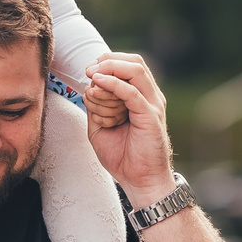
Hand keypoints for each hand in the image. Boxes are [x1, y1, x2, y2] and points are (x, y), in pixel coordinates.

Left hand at [84, 53, 177, 202]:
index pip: (129, 64)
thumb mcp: (100, 126)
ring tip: (92, 82)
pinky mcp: (150, 116)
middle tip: (88, 71)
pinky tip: (98, 83)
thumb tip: (88, 87)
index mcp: (140, 97)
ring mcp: (152, 105)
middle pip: (134, 62)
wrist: (139, 180)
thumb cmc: (122, 156)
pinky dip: (113, 84)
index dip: (108, 61)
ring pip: (133, 72)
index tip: (88, 71)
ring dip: (108, 72)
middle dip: (108, 61)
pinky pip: (132, 92)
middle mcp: (149, 97)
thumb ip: (95, 106)